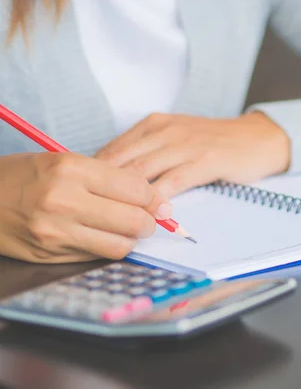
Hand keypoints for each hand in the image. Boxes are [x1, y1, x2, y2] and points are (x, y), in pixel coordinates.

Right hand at [0, 153, 170, 262]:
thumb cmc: (24, 176)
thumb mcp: (64, 162)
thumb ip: (107, 178)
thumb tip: (151, 198)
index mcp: (71, 169)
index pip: (135, 189)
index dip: (154, 198)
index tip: (158, 202)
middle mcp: (64, 201)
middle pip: (133, 221)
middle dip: (149, 222)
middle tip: (148, 219)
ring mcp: (56, 232)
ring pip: (119, 245)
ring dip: (130, 240)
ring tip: (126, 230)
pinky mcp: (50, 255)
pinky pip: (95, 256)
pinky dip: (107, 248)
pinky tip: (102, 237)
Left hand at [95, 112, 290, 198]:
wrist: (255, 138)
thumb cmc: (213, 142)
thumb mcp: (175, 138)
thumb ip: (147, 153)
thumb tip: (113, 180)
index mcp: (153, 125)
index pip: (111, 151)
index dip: (92, 177)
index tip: (83, 199)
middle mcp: (164, 131)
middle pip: (121, 163)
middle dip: (101, 191)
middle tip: (89, 215)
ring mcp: (184, 145)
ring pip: (142, 173)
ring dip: (126, 200)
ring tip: (113, 222)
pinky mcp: (205, 160)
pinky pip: (172, 182)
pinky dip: (157, 201)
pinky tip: (149, 216)